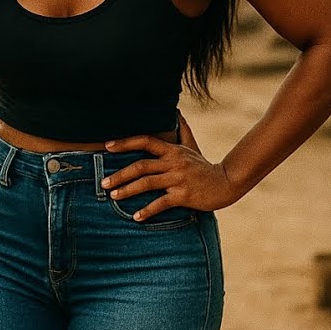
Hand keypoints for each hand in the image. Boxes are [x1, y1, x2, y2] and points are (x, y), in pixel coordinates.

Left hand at [102, 114, 242, 220]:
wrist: (227, 183)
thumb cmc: (204, 166)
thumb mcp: (192, 146)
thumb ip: (182, 131)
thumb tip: (176, 113)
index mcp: (172, 150)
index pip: (146, 142)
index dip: (125, 143)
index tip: (107, 146)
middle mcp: (174, 163)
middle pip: (141, 166)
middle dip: (120, 174)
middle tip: (103, 183)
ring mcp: (178, 179)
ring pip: (147, 184)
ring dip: (128, 191)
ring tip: (113, 196)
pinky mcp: (184, 196)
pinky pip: (161, 203)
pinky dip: (147, 211)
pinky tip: (136, 217)